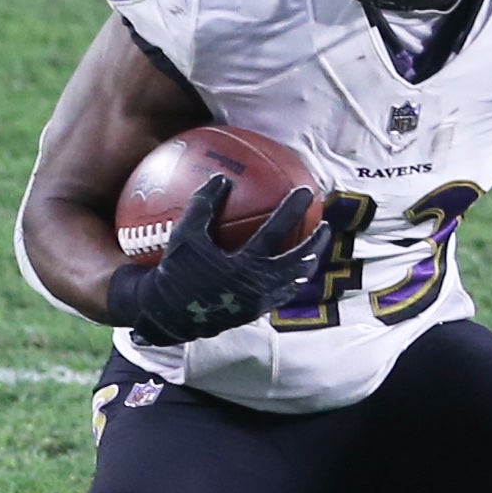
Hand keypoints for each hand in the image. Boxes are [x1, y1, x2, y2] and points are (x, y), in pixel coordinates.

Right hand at [105, 173, 331, 345]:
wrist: (168, 314)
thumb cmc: (173, 271)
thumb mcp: (183, 235)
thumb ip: (203, 205)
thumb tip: (220, 178)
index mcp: (242, 267)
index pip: (275, 233)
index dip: (292, 210)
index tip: (305, 192)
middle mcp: (257, 287)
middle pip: (299, 263)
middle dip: (316, 243)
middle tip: (324, 225)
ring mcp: (259, 303)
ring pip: (294, 282)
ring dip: (308, 263)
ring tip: (314, 248)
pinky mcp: (255, 313)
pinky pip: (282, 294)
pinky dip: (291, 279)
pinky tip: (290, 268)